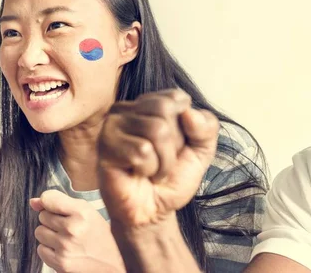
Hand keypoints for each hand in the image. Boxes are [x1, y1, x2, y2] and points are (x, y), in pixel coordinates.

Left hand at [30, 190, 124, 272]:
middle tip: (69, 226)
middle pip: (42, 216)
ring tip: (66, 239)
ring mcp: (65, 247)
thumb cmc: (99, 235)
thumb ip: (59, 202)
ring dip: (49, 235)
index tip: (57, 207)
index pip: (48, 198)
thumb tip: (33, 202)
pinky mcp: (61, 263)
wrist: (113, 264)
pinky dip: (49, 250)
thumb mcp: (86, 212)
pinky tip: (64, 250)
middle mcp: (73, 229)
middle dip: (52, 220)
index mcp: (82, 212)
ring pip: (39, 232)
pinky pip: (41, 249)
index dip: (49, 202)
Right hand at [97, 89, 218, 226]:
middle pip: (164, 109)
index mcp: (147, 104)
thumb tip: (189, 112)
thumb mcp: (201, 150)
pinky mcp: (104, 146)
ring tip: (151, 170)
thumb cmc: (172, 178)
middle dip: (173, 145)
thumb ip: (206, 127)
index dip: (185, 128)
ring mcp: (112, 126)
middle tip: (161, 161)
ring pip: (155, 130)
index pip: (176, 98)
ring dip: (163, 161)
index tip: (173, 146)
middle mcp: (126, 109)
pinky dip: (149, 169)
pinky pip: (142, 151)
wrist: (154, 212)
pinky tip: (138, 174)